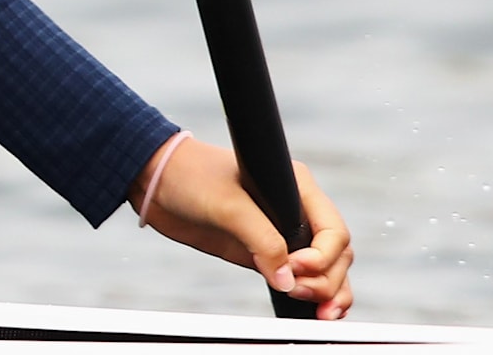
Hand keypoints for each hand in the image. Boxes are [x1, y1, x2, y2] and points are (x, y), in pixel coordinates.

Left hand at [134, 133, 355, 318]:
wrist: (156, 182)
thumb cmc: (191, 177)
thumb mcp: (227, 205)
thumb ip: (260, 240)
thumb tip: (288, 281)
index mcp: (298, 187)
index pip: (333, 230)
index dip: (322, 256)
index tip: (295, 267)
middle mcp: (297, 210)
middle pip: (336, 255)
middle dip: (327, 279)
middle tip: (298, 293)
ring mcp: (283, 235)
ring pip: (327, 270)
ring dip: (329, 293)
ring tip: (320, 315)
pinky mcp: (265, 255)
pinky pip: (301, 279)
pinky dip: (314, 296)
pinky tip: (317, 314)